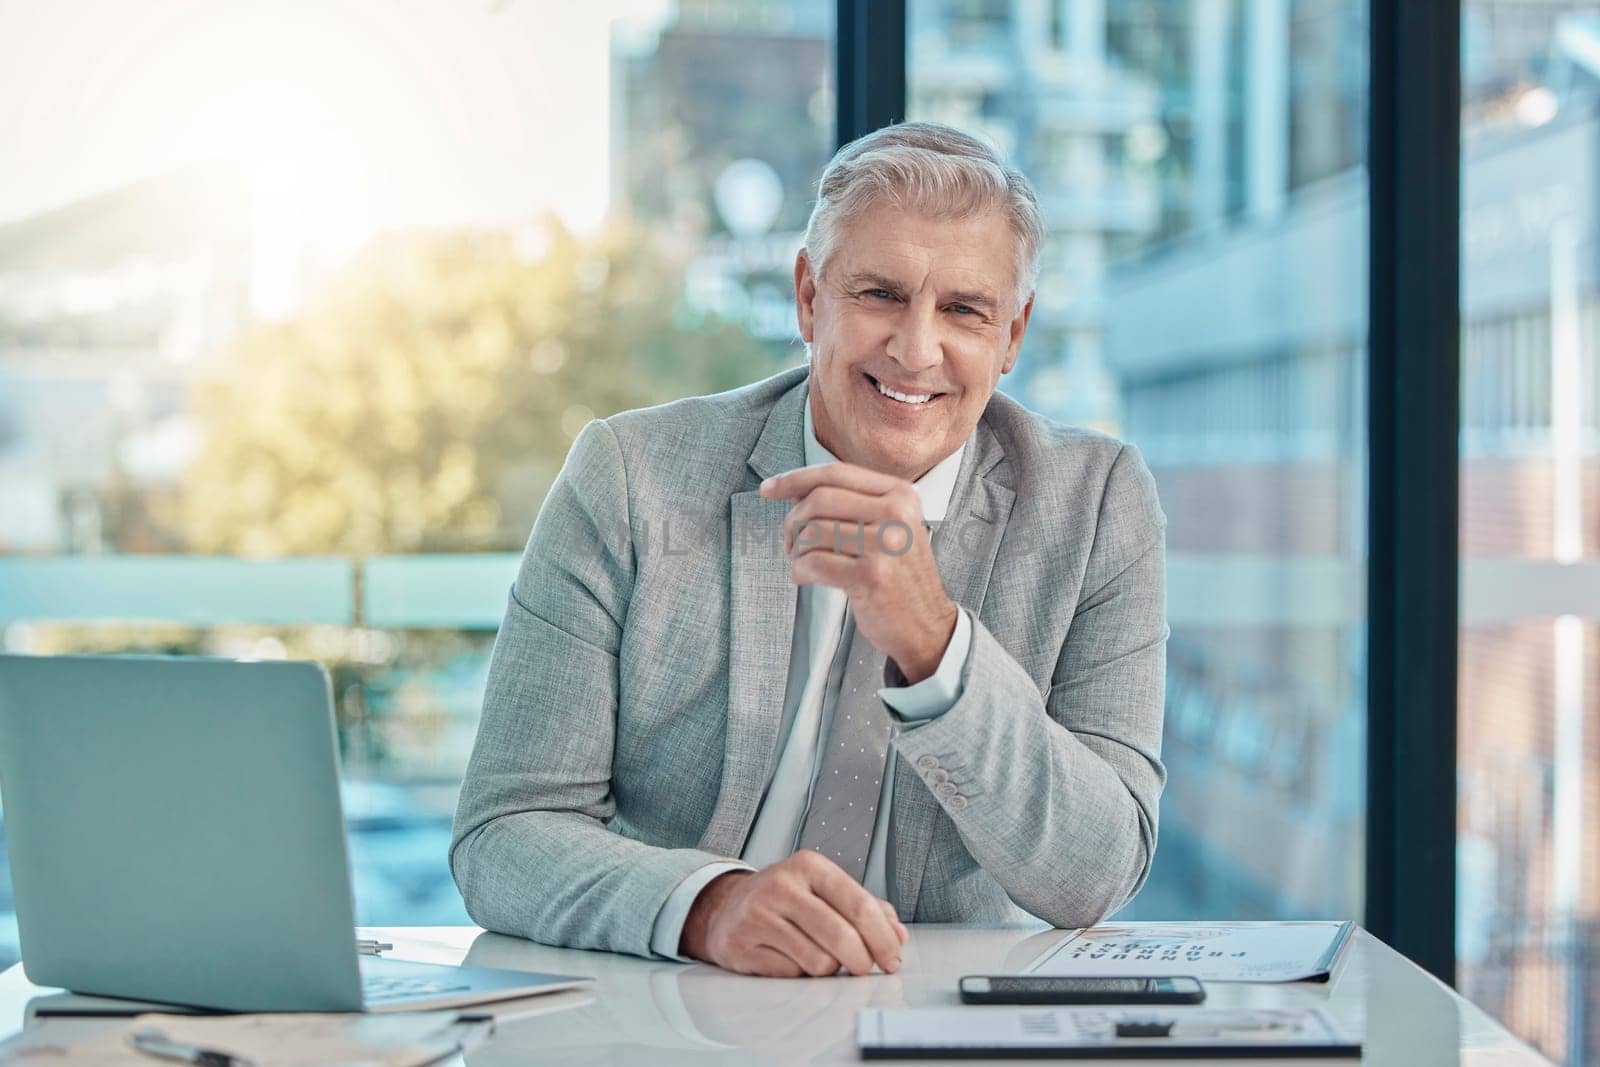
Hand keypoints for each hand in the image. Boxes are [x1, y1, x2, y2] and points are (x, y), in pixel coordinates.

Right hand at [679, 851, 909, 976]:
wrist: (725, 908)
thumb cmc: (784, 900)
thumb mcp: (824, 890)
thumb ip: (866, 907)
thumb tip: (898, 936)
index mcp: (809, 866)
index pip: (860, 905)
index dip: (883, 938)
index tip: (893, 958)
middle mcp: (782, 886)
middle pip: (842, 937)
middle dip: (863, 961)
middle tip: (865, 967)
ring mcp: (759, 916)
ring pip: (820, 962)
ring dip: (830, 970)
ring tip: (822, 957)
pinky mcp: (742, 946)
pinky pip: (793, 975)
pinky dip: (802, 975)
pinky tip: (793, 960)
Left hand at [760, 462, 958, 682]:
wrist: (927, 625)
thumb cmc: (898, 576)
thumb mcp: (887, 528)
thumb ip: (848, 504)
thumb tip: (794, 489)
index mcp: (901, 494)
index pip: (836, 473)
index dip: (795, 478)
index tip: (768, 489)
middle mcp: (896, 513)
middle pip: (820, 498)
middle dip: (793, 521)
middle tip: (789, 543)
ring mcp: (885, 544)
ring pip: (813, 530)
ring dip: (795, 550)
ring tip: (802, 563)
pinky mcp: (871, 576)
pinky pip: (814, 562)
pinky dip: (799, 571)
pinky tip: (805, 578)